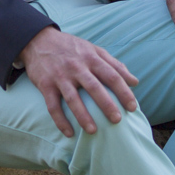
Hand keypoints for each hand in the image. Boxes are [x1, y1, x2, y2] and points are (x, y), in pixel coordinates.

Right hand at [19, 27, 138, 137]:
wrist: (39, 40)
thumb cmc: (72, 48)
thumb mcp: (94, 50)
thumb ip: (114, 64)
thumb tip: (135, 81)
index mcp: (91, 58)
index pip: (111, 75)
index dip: (123, 91)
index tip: (133, 107)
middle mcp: (77, 67)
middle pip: (94, 87)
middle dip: (107, 104)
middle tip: (117, 120)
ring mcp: (60, 76)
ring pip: (73, 99)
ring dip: (83, 116)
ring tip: (93, 131)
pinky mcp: (45, 85)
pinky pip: (53, 106)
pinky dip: (60, 121)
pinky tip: (69, 133)